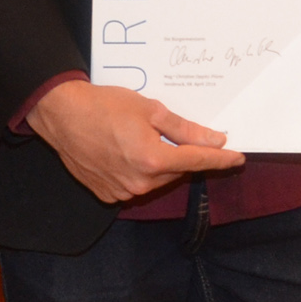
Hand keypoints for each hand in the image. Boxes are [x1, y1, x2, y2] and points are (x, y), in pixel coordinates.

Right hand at [27, 80, 244, 204]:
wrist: (62, 115)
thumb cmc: (105, 106)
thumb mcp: (151, 110)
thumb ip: (185, 129)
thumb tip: (214, 140)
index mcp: (153, 160)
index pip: (198, 161)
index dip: (221, 159)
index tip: (238, 158)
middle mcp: (140, 182)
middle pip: (177, 170)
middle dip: (183, 155)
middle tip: (175, 135)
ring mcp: (122, 192)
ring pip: (157, 180)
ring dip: (160, 164)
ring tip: (142, 139)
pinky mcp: (107, 195)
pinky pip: (136, 185)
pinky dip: (140, 172)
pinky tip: (127, 152)